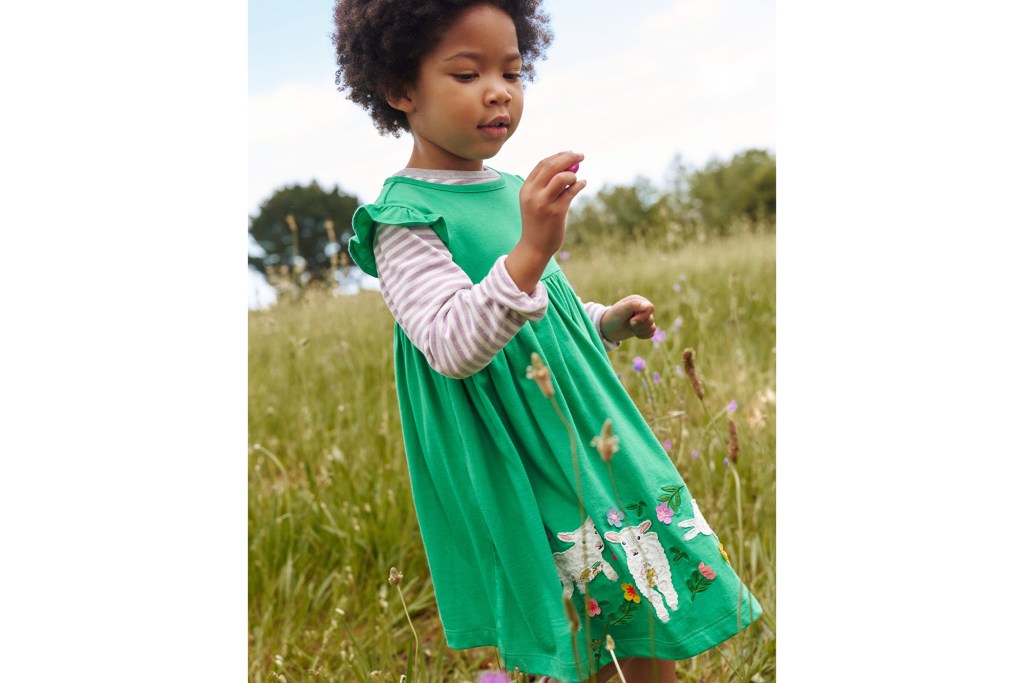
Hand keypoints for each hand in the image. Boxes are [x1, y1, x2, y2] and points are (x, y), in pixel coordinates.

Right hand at [505, 151, 585, 292]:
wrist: (534, 246)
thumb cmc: (538, 222)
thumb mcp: (535, 201)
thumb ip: (546, 184)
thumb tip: (569, 166)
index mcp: (526, 188)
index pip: (543, 164)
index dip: (558, 155)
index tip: (570, 153)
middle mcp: (533, 193)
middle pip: (552, 166)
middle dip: (569, 157)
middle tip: (581, 155)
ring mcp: (544, 203)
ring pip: (562, 177)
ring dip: (573, 174)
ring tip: (576, 178)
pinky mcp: (556, 212)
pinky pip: (571, 192)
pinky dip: (579, 184)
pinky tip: (583, 183)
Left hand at [600, 295, 656, 341]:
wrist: (607, 328)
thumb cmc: (613, 317)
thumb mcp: (621, 310)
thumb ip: (634, 305)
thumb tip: (649, 305)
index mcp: (639, 300)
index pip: (650, 308)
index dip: (642, 317)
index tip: (631, 321)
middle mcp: (643, 308)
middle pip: (651, 320)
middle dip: (639, 325)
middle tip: (629, 324)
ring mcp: (645, 317)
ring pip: (652, 327)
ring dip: (640, 331)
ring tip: (630, 327)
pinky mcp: (645, 326)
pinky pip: (651, 333)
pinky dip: (642, 335)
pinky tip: (634, 332)